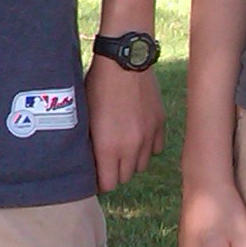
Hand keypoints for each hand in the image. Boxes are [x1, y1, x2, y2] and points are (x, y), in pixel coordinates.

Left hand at [86, 59, 164, 192]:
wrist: (124, 62)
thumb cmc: (97, 86)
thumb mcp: (85, 117)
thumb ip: (90, 143)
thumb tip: (90, 159)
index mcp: (108, 148)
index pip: (108, 184)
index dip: (100, 182)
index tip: (94, 176)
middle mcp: (131, 148)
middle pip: (124, 177)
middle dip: (114, 172)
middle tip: (105, 161)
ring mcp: (148, 137)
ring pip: (141, 165)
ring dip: (131, 161)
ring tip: (121, 148)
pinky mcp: (159, 124)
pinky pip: (156, 149)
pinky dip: (147, 147)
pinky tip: (137, 136)